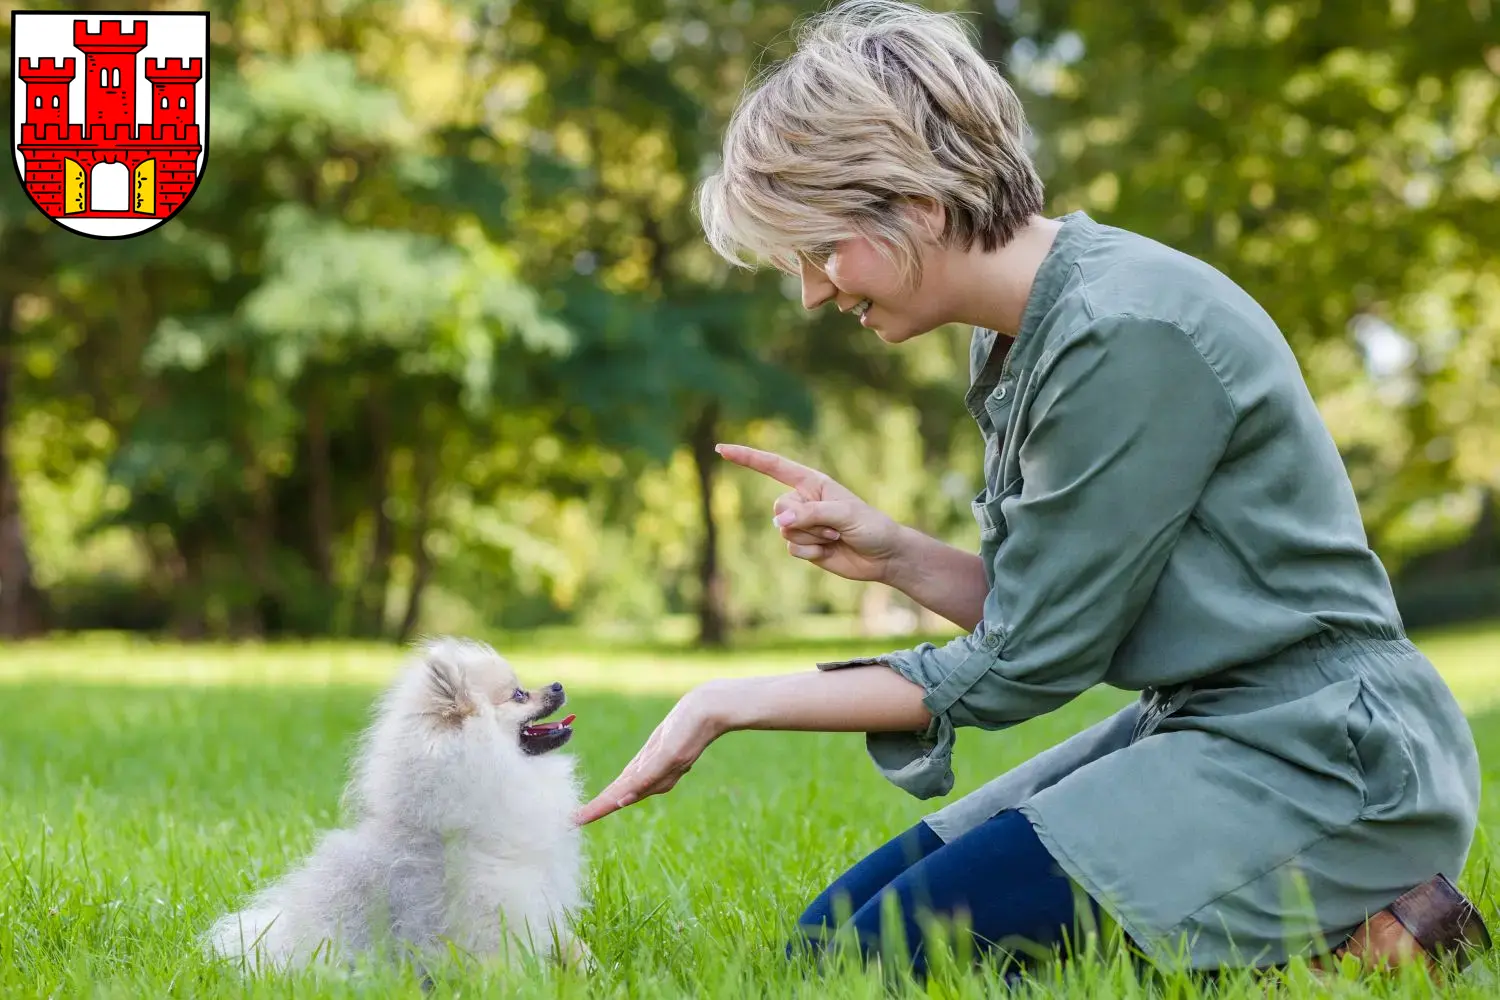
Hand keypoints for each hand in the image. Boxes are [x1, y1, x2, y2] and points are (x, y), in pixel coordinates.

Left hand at [573, 686, 725, 825]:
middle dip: (597, 809)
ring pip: (626, 787)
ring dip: (607, 799)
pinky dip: (623, 786)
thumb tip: (622, 800)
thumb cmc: (690, 727)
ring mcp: (656, 764)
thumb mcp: (669, 753)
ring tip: (590, 809)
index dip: (595, 810)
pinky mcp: (659, 752)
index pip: (616, 798)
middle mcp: (653, 775)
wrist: (711, 707)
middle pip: (618, 796)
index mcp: (651, 777)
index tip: (574, 822)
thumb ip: (648, 777)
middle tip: (574, 819)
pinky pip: (636, 774)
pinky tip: (619, 791)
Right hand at [716, 443, 906, 584]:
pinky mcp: (804, 547)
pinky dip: (811, 553)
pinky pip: (792, 549)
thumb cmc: (870, 526)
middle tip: (833, 527)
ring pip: (784, 531)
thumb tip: (778, 523)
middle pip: (779, 507)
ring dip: (811, 538)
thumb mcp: (843, 514)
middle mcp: (804, 501)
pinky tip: (830, 551)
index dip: (747, 457)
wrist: (882, 556)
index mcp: (812, 482)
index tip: (721, 450)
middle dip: (803, 520)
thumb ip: (809, 514)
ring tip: (835, 538)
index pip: (773, 466)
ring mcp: (802, 524)